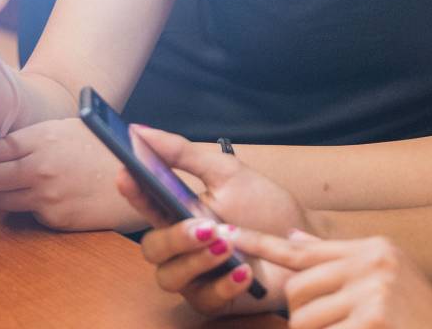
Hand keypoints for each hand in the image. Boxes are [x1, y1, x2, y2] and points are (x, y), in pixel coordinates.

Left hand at [0, 117, 142, 231]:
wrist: (137, 182)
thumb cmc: (105, 151)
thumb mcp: (71, 128)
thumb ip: (37, 136)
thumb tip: (3, 144)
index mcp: (43, 139)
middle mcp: (39, 167)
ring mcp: (45, 195)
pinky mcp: (52, 218)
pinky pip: (26, 212)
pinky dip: (26, 205)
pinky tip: (35, 196)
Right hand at [122, 126, 315, 315]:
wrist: (304, 239)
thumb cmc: (263, 206)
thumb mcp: (228, 173)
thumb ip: (184, 154)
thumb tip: (140, 131)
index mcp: (178, 213)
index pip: (146, 204)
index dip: (133, 192)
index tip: (127, 174)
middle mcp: (180, 247)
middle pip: (152, 249)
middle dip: (174, 237)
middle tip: (205, 226)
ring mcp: (195, 276)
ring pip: (170, 278)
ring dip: (196, 261)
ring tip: (227, 245)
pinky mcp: (216, 300)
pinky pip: (205, 300)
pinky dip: (223, 285)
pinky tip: (243, 271)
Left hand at [240, 229, 431, 328]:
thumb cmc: (419, 320)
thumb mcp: (388, 278)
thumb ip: (339, 262)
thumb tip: (295, 240)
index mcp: (374, 250)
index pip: (305, 249)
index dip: (259, 244)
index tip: (223, 234)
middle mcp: (373, 264)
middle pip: (297, 291)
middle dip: (304, 318)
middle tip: (339, 324)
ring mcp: (374, 292)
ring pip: (303, 321)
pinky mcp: (372, 321)